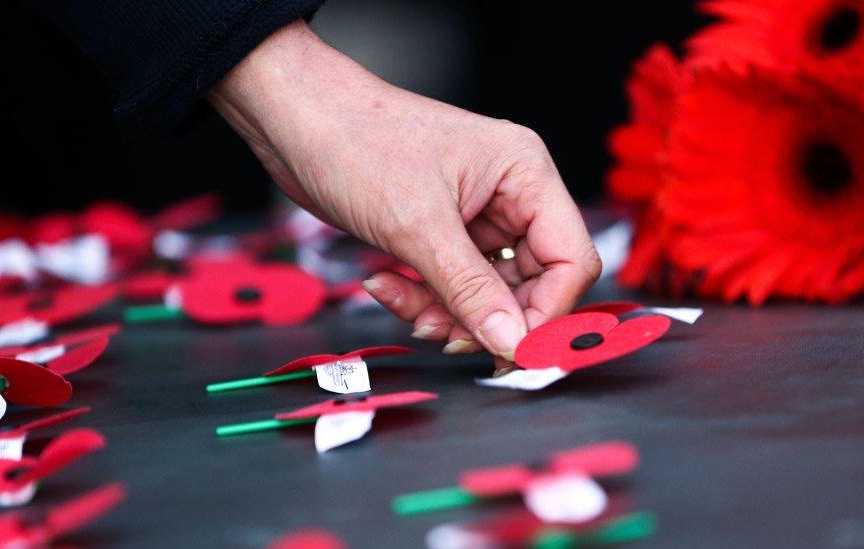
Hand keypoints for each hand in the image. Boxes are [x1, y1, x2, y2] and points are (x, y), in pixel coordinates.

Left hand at [209, 21, 600, 360]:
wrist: (294, 120)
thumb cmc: (356, 142)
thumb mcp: (417, 225)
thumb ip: (470, 290)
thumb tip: (513, 344)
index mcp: (526, 174)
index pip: (570, 260)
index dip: (548, 313)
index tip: (513, 350)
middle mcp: (510, 194)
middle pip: (531, 283)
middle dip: (488, 317)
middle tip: (448, 337)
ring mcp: (475, 214)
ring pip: (487, 292)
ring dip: (448, 313)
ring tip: (407, 311)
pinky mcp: (440, 231)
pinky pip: (450, 284)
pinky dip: (422, 297)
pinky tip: (384, 286)